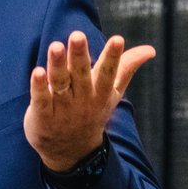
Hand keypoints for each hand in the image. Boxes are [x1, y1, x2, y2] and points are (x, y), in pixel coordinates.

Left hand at [24, 31, 154, 171]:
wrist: (72, 153)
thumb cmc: (92, 113)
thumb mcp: (112, 93)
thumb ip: (126, 68)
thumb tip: (150, 49)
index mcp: (101, 92)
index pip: (108, 73)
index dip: (113, 57)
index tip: (118, 39)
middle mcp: (82, 99)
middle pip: (81, 74)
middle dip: (79, 55)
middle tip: (77, 35)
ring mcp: (62, 108)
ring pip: (60, 83)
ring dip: (57, 65)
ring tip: (55, 46)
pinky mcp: (42, 115)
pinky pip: (41, 99)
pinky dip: (39, 86)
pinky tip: (37, 71)